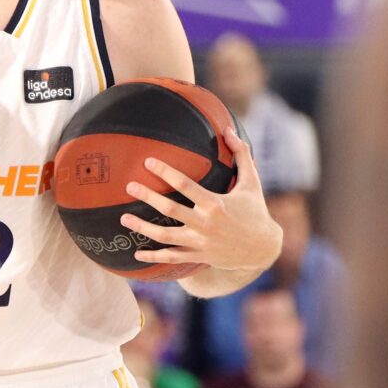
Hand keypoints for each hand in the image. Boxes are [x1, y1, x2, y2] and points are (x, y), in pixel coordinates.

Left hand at [121, 130, 281, 272]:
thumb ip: (241, 154)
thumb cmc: (256, 210)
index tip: (148, 162)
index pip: (185, 185)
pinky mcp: (199, 256)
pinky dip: (153, 257)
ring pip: (165, 237)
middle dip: (148, 196)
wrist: (263, 248)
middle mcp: (206, 224)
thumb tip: (227, 129)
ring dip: (143, 228)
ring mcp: (201, 243)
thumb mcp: (252, 182)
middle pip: (170, 210)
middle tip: (129, 186)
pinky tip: (136, 253)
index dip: (165, 172)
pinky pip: (172, 258)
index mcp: (216, 203)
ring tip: (124, 218)